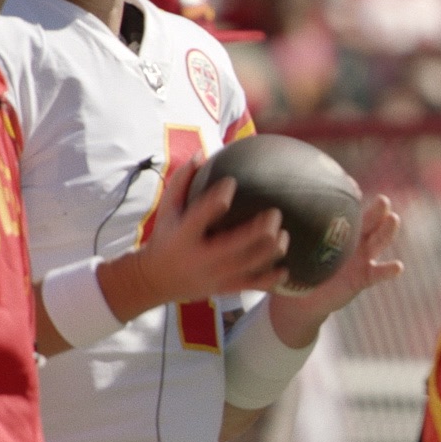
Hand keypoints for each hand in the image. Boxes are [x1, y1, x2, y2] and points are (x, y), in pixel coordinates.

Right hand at [133, 158, 287, 303]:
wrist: (154, 280)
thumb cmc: (165, 237)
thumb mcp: (167, 209)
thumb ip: (182, 181)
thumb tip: (203, 153)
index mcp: (185, 235)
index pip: (203, 213)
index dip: (220, 197)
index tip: (233, 182)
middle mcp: (202, 257)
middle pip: (240, 243)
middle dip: (263, 227)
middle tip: (276, 212)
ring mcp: (216, 275)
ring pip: (253, 263)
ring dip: (273, 248)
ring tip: (284, 234)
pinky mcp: (225, 288)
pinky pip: (255, 285)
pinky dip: (273, 277)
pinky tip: (285, 267)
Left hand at [267, 194, 403, 347]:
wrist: (301, 300)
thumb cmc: (293, 269)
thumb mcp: (281, 246)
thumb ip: (271, 227)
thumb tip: (246, 203)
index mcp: (336, 231)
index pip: (347, 209)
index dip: (351, 197)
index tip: (352, 184)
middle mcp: (352, 242)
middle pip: (369, 221)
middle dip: (378, 210)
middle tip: (382, 199)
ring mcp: (361, 259)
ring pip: (378, 242)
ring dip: (388, 231)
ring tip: (393, 219)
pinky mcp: (363, 278)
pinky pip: (378, 273)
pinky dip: (388, 270)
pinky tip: (398, 266)